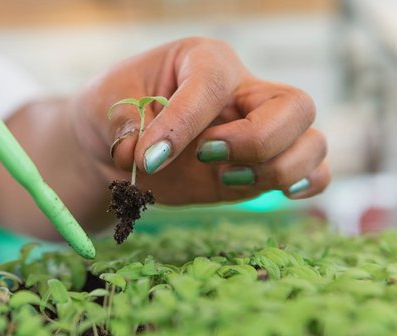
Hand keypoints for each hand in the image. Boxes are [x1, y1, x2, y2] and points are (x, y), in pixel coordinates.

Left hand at [73, 38, 329, 204]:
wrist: (118, 145)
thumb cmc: (114, 113)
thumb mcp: (105, 107)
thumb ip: (122, 126)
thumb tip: (140, 154)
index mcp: (204, 61)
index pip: (214, 84)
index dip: (185, 122)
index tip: (149, 158)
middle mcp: (243, 92)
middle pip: (295, 106)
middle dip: (255, 141)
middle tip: (205, 156)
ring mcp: (257, 131)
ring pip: (312, 141)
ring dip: (276, 169)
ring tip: (226, 178)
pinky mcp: (259, 167)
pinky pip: (313, 171)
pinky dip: (305, 183)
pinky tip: (274, 190)